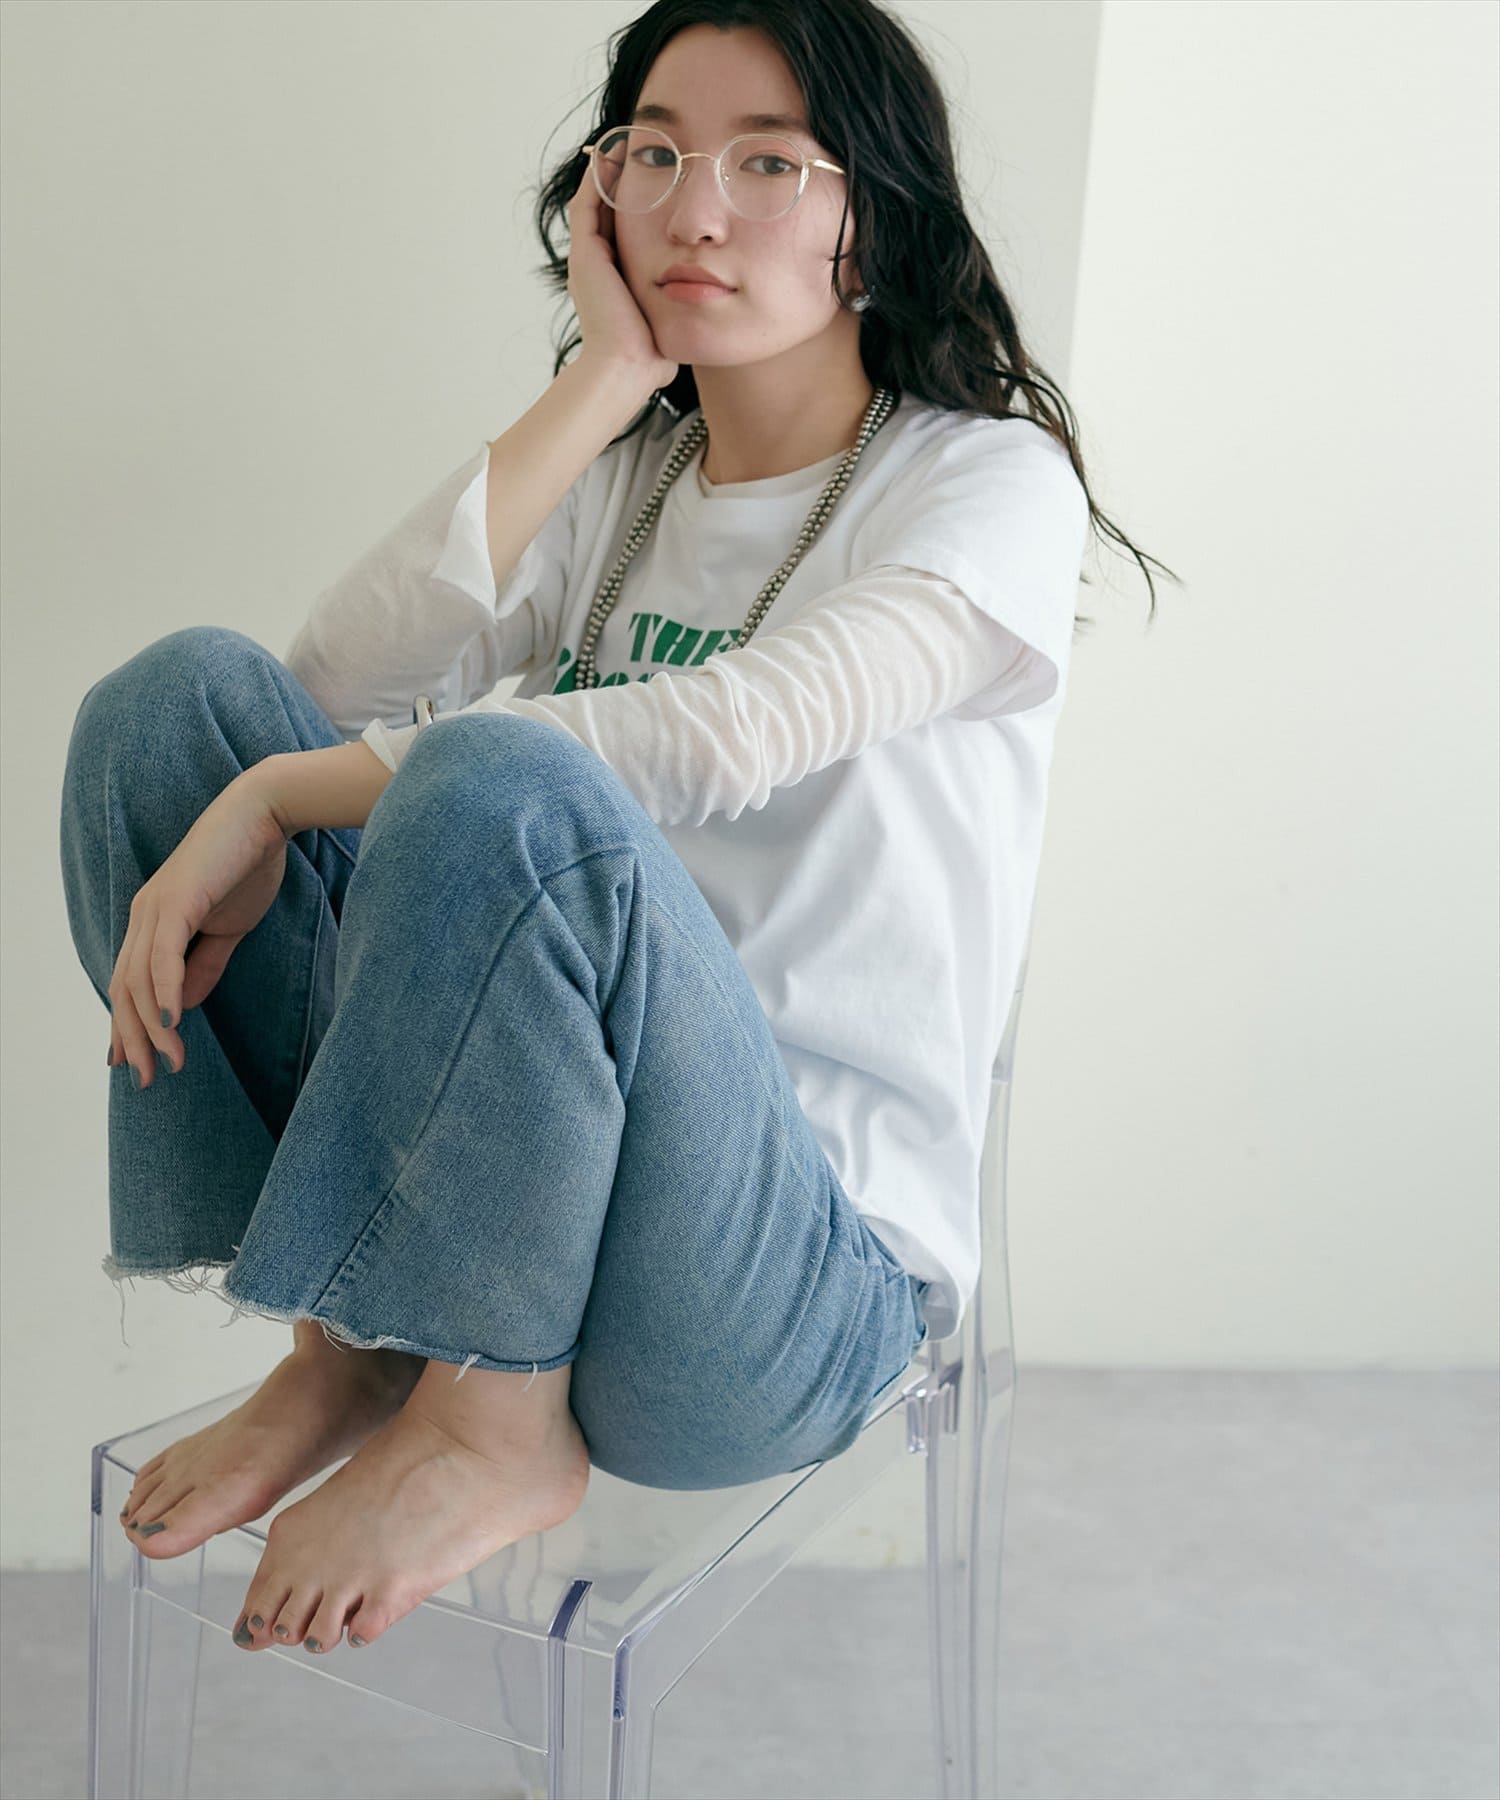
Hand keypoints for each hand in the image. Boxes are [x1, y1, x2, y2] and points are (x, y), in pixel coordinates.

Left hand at [106, 775, 289, 1089]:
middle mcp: (143, 916)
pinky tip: (174, 1023)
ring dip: (152, 1028)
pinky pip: (162, 957)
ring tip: (170, 1062)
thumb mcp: (227, 928)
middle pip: (124, 990)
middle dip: (133, 1040)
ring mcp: (155, 908)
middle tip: (147, 1079)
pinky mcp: (175, 902)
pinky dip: (165, 993)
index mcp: (153, 921)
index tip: (133, 1064)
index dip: (127, 1027)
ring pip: (140, 981)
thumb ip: (204, 964)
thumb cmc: (249, 864)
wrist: (265, 816)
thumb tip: (187, 1005)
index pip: (129, 984)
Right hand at [567, 157, 678, 390]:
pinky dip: (598, 179)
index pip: (624, 232)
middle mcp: (597, 267)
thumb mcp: (668, 325)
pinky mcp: (585, 254)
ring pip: (595, 203)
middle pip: (608, 213)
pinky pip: (588, 204)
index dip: (638, 207)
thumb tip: (700, 314)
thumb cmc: (651, 358)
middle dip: (621, 183)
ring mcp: (587, 260)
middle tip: (638, 153)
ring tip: (622, 143)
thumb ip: (678, 313)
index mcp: (614, 281)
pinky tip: (612, 154)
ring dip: (607, 174)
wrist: (627, 367)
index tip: (658, 182)